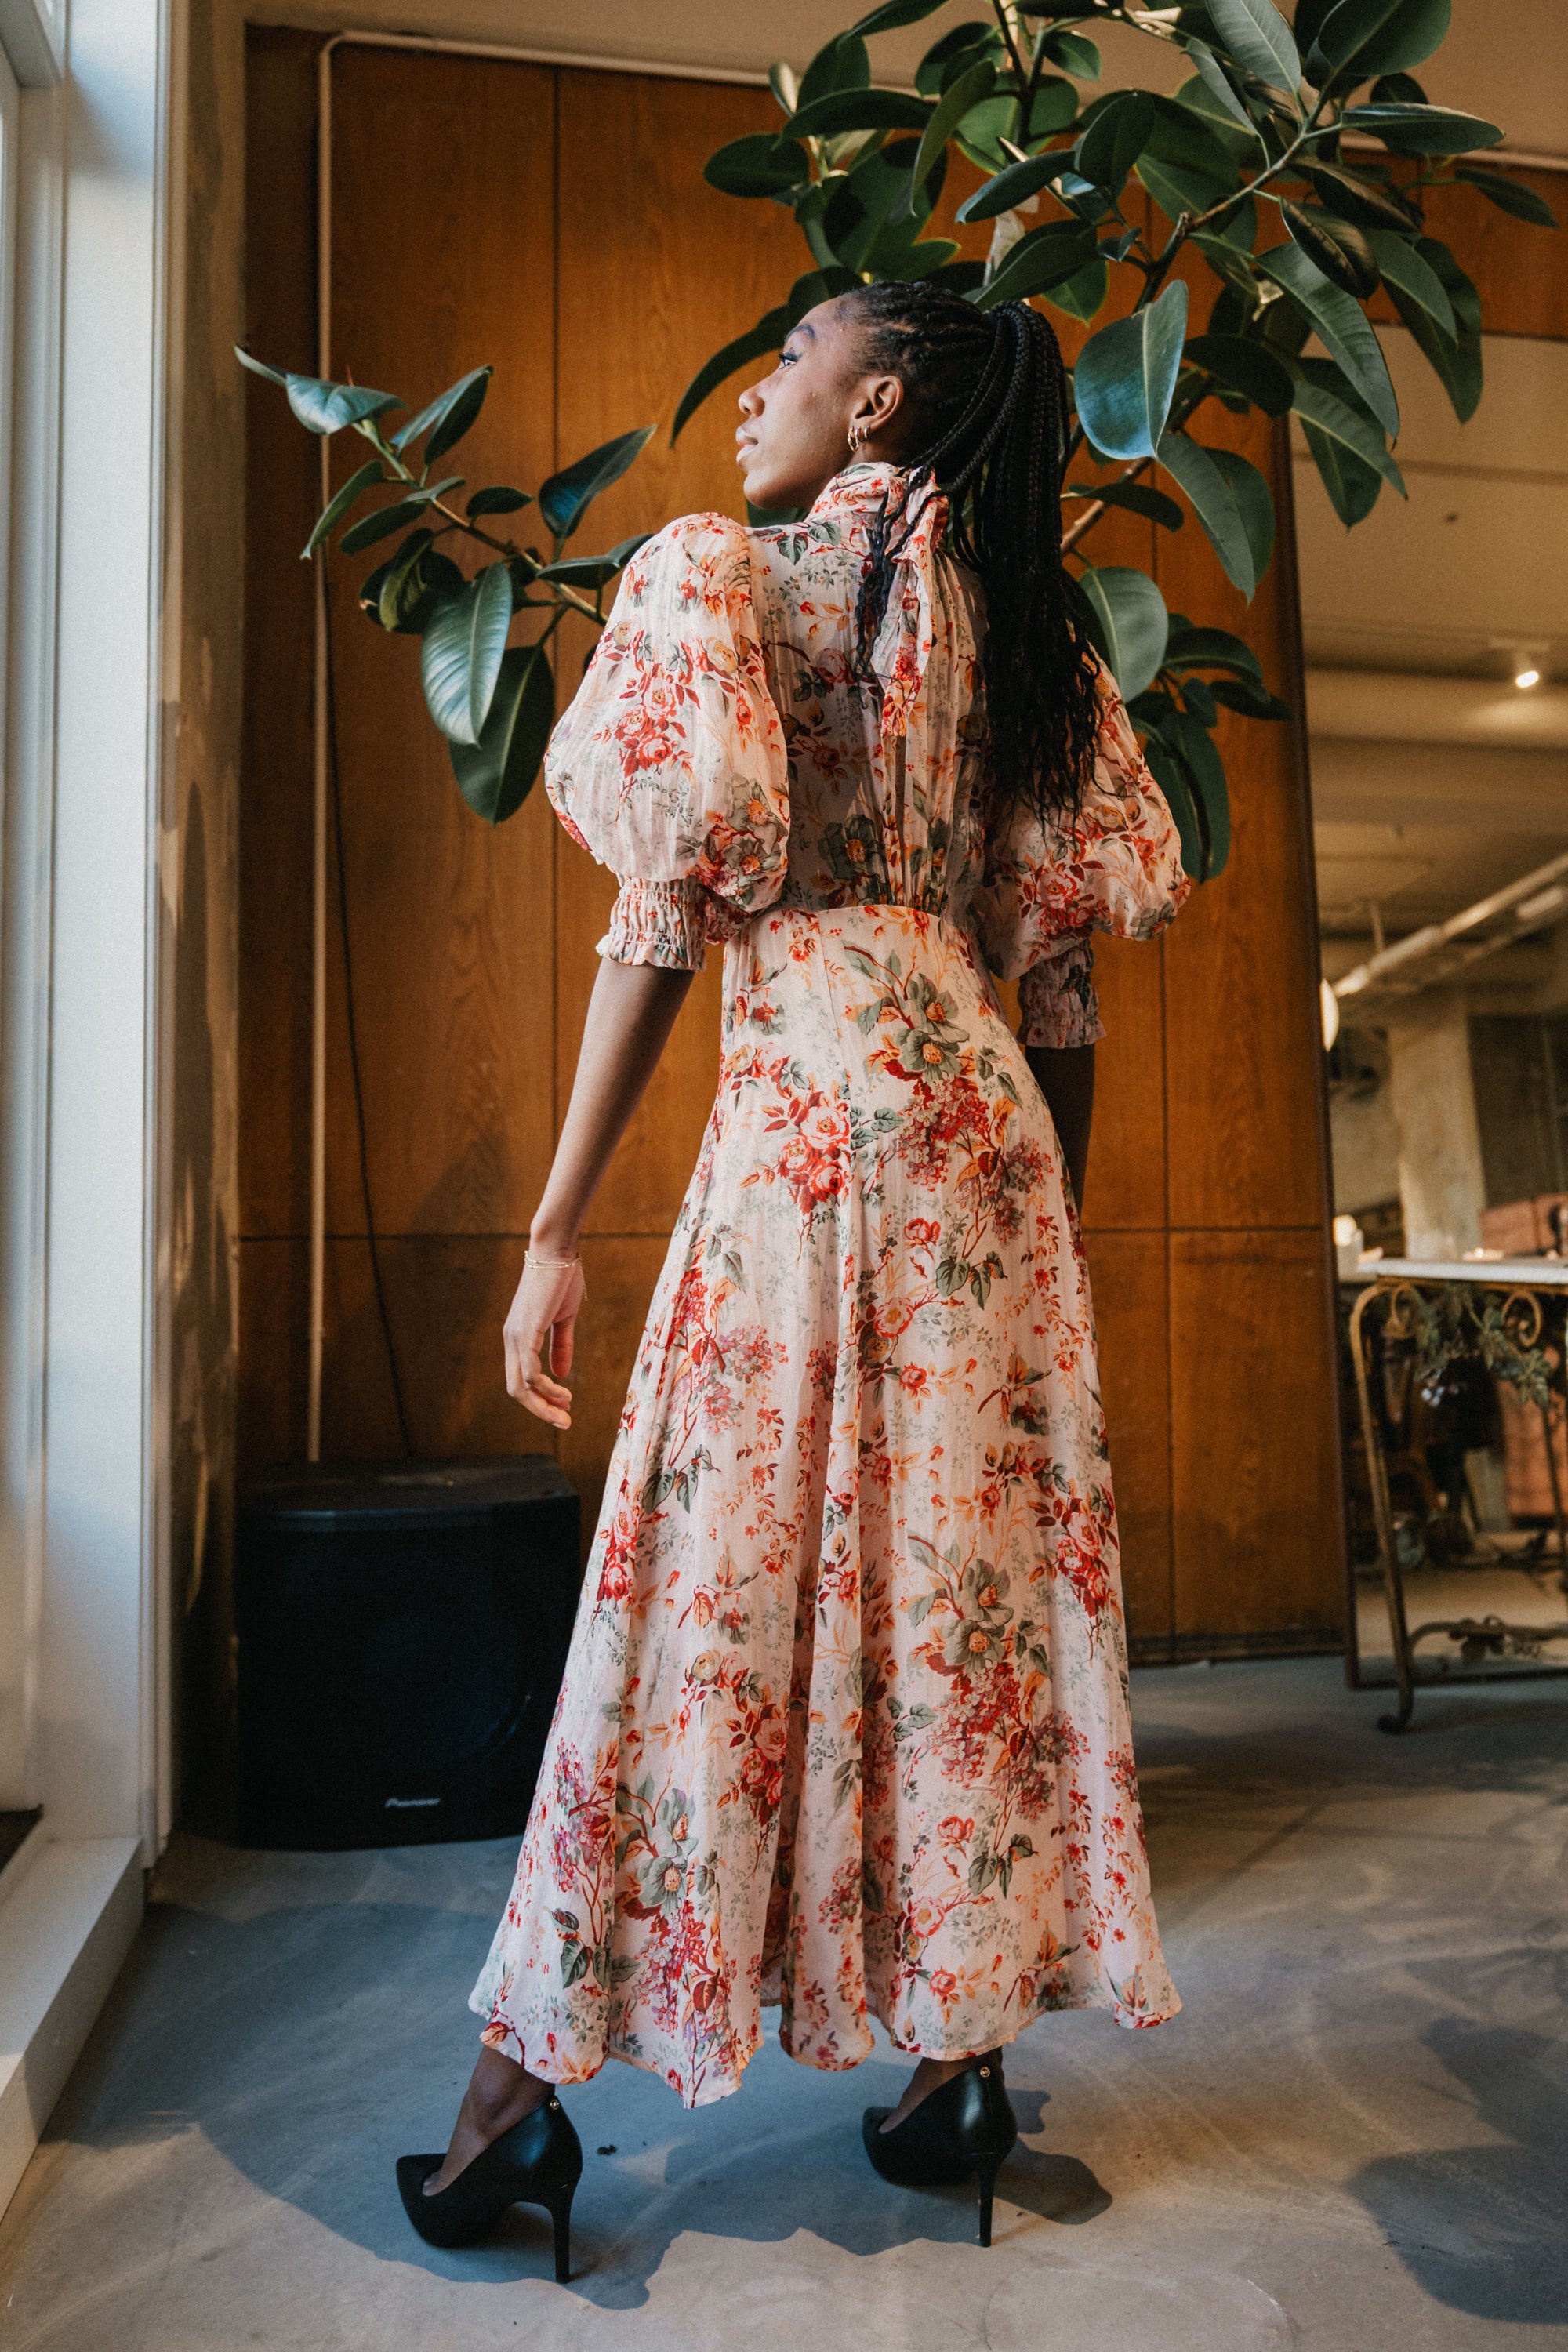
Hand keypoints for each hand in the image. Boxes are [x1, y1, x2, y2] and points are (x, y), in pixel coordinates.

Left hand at [503, 1254, 584, 1429]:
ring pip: (521, 1387)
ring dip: (544, 1404)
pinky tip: (563, 1391)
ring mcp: (516, 1337)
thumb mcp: (564, 1318)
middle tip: (564, 1421)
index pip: (522, 1379)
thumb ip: (562, 1346)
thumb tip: (562, 1374)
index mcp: (519, 1337)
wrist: (555, 1251)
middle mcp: (512, 1340)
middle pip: (517, 1390)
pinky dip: (546, 1388)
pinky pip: (530, 1373)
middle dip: (540, 1410)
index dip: (541, 1397)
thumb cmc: (561, 1278)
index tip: (565, 1406)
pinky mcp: (525, 1333)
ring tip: (566, 1411)